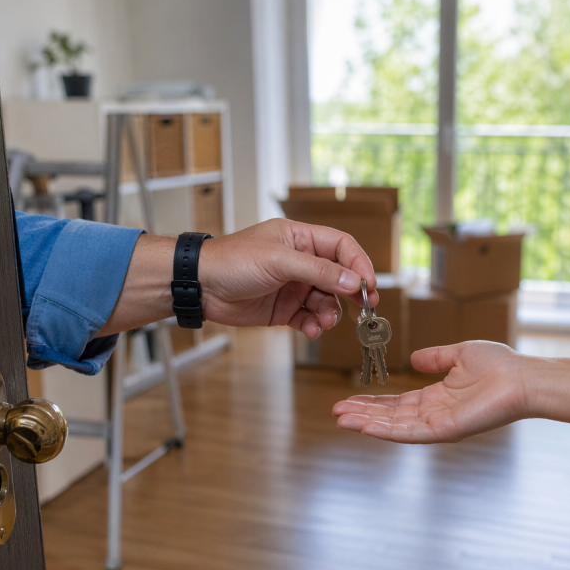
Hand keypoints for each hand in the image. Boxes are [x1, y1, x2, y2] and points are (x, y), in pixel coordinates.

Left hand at [99, 219, 377, 337]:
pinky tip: (308, 329)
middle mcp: (301, 261)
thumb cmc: (232, 261)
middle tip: (363, 309)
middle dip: (351, 293)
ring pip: (327, 301)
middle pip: (339, 276)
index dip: (359, 264)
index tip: (369, 285)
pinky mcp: (284, 308)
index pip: (342, 247)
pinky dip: (313, 325)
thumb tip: (353, 281)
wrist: (200, 286)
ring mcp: (293, 286)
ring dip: (330, 313)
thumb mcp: (280, 262)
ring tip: (323, 322)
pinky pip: (309, 318)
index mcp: (301, 239)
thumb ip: (319, 272)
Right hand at [332, 341, 569, 442]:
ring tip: (341, 419)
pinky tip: (364, 425)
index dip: (373, 402)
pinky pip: (410, 433)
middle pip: (391, 417)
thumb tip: (415, 359)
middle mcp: (435, 414)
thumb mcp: (460, 354)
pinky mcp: (445, 430)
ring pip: (395, 427)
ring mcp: (439, 425)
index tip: (350, 398)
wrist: (522, 377)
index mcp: (437, 398)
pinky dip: (386, 430)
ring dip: (367, 423)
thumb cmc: (500, 366)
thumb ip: (436, 358)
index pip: (398, 403)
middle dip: (363, 414)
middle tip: (337, 411)